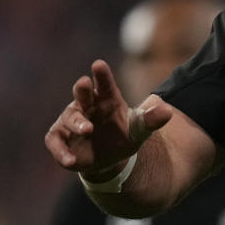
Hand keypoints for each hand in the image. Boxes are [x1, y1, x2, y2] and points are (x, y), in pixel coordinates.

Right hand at [44, 59, 171, 176]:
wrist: (109, 159)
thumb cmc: (123, 135)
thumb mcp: (140, 130)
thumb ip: (151, 120)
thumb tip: (168, 111)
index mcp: (107, 98)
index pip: (104, 83)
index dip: (102, 74)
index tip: (99, 64)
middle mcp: (87, 105)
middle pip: (82, 93)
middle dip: (82, 88)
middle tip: (84, 83)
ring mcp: (71, 121)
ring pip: (69, 117)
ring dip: (77, 123)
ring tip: (87, 129)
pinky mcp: (60, 138)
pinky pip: (56, 142)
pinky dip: (61, 151)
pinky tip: (71, 160)